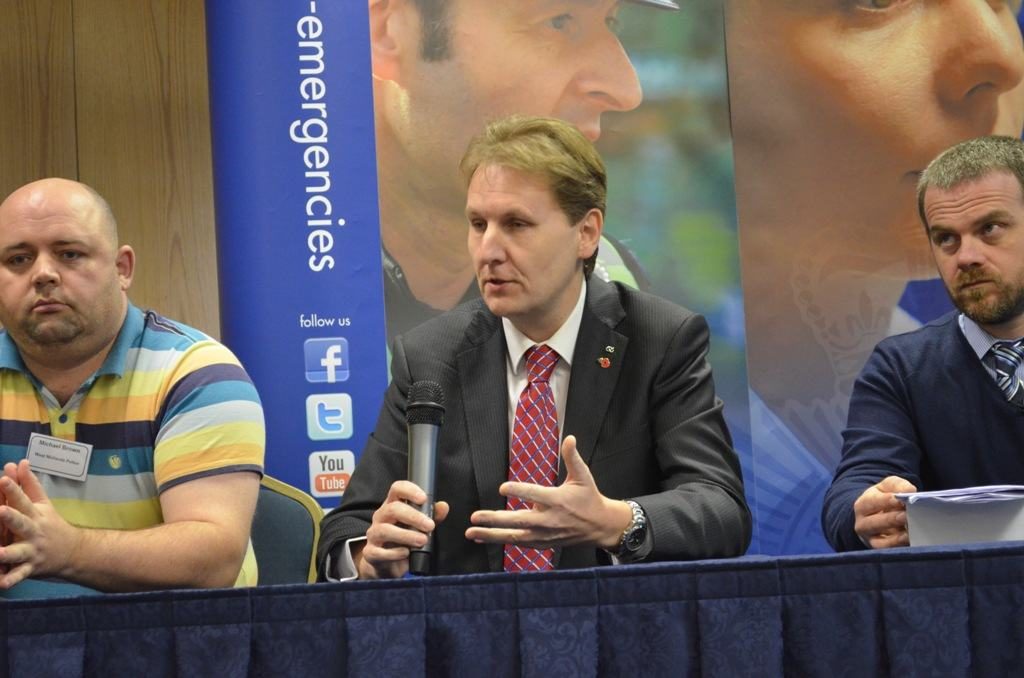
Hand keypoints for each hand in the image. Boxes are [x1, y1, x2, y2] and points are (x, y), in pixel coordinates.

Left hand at [0, 460, 82, 587]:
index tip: (3, 478)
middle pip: (21, 522)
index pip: (23, 499)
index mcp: (35, 514)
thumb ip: (29, 484)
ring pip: (17, 552)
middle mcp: (34, 531)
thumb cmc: (51, 525)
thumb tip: (19, 462)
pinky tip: (1, 583)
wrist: (73, 552)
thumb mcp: (43, 503)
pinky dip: (10, 580)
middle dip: (10, 517)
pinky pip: (19, 575)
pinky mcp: (30, 568)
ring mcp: (32, 551)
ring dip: (7, 553)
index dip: (13, 489)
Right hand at [356, 480, 448, 579]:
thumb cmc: (405, 540)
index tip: (423, 498)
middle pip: (392, 509)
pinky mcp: (371, 553)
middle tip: (429, 526)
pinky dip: (394, 553)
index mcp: (392, 505)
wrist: (389, 564)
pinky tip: (406, 553)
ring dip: (406, 535)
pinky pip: (379, 552)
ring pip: (385, 530)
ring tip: (422, 541)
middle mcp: (381, 517)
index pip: (397, 489)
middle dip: (413, 517)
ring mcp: (374, 534)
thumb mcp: (420, 526)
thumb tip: (443, 506)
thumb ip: (432, 516)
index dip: (409, 490)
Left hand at [466, 435, 631, 550]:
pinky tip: (482, 538)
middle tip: (476, 516)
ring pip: (514, 536)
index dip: (519, 491)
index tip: (502, 487)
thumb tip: (570, 438)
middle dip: (495, 519)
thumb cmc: (589, 498)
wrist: (599, 527)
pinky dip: (499, 540)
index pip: (535, 494)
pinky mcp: (541, 543)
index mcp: (558, 500)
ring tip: (471, 532)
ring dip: (491, 535)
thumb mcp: (583, 476)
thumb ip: (573, 457)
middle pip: (518, 520)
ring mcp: (544, 534)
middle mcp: (549, 520)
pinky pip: (517, 543)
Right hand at [853, 475, 916, 548]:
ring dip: (897, 536)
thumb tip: (910, 491)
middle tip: (907, 515)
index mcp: (862, 505)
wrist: (875, 515)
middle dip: (892, 519)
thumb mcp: (888, 486)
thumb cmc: (884, 498)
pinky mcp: (880, 550)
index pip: (873, 502)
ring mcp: (870, 539)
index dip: (888, 501)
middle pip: (875, 523)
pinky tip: (910, 539)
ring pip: (882, 541)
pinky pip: (890, 551)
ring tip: (910, 529)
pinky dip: (900, 546)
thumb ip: (898, 485)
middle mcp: (862, 524)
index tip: (902, 500)